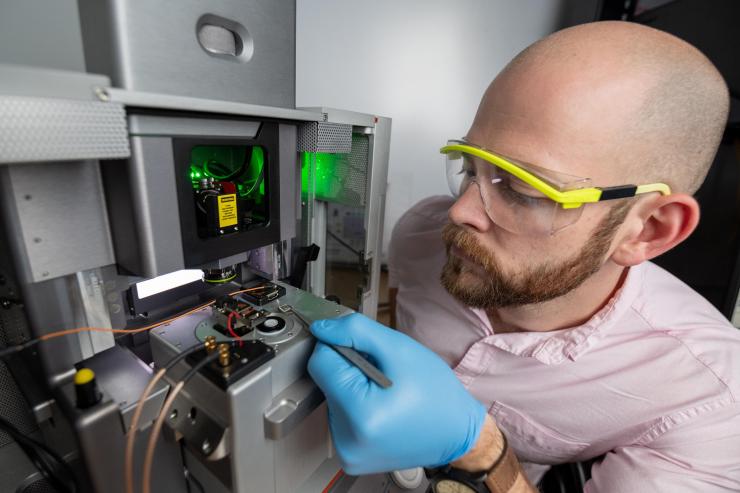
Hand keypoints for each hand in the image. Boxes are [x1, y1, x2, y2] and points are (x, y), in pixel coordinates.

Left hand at [308, 313, 486, 474]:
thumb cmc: (436, 393)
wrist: (457, 432)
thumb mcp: (399, 349)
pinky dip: (355, 406)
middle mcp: (348, 440)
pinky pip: (339, 416)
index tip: (364, 350)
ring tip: (385, 393)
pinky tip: (380, 407)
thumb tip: (321, 329)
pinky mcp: (350, 456)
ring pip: (331, 398)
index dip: (340, 347)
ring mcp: (348, 452)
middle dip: (350, 370)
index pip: (320, 363)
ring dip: (352, 388)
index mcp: (361, 414)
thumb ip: (355, 332)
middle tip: (383, 375)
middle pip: (325, 382)